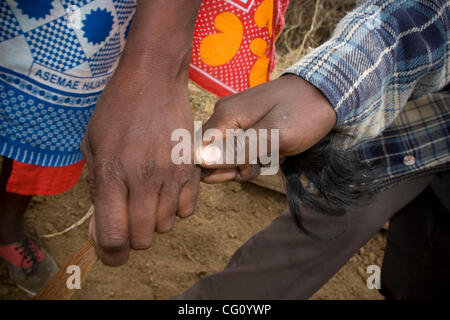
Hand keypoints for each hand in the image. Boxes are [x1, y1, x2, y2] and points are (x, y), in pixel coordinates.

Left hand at [82, 78, 199, 265]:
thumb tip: (104, 221)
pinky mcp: (191, 169)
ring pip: (165, 225)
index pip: (113, 235)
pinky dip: (176, 208)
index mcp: (111, 173)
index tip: (111, 251)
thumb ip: (96, 186)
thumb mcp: (91, 145)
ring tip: (147, 197)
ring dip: (153, 220)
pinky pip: (188, 209)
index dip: (111, 253)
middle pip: (142, 237)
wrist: (153, 80)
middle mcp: (143, 179)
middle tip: (127, 221)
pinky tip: (167, 190)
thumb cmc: (117, 110)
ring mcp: (171, 175)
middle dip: (132, 238)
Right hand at [197, 74, 335, 182]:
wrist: (327, 94)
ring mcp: (236, 120)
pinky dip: (255, 157)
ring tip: (271, 157)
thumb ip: (238, 149)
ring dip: (248, 164)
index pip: (199, 151)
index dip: (216, 168)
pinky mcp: (248, 124)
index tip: (243, 169)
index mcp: (226, 116)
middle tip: (260, 164)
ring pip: (228, 155)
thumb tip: (201, 160)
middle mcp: (225, 116)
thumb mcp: (275, 136)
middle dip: (235, 168)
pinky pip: (241, 149)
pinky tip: (273, 154)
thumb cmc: (303, 113)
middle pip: (212, 155)